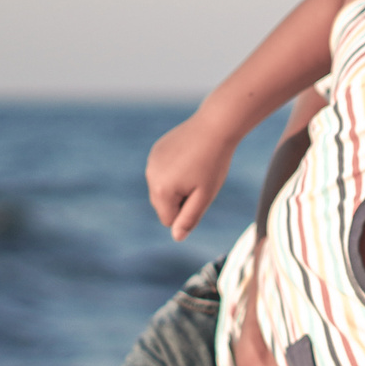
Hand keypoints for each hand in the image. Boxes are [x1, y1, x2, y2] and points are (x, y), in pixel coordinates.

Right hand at [147, 113, 237, 240]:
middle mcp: (150, 176)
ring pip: (162, 188)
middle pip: (163, 205)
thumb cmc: (213, 164)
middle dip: (180, 199)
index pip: (168, 220)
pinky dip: (174, 170)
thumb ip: (189, 218)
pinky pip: (162, 171)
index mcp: (161, 190)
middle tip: (200, 180)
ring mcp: (151, 162)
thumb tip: (177, 237)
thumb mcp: (205, 195)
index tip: (200, 192)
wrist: (214, 127)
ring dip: (177, 185)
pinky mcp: (156, 150)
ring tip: (196, 168)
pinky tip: (190, 156)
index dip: (187, 211)